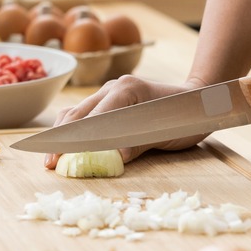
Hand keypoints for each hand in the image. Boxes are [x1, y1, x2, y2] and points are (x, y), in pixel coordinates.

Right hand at [44, 76, 209, 168]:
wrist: (199, 100)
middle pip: (78, 114)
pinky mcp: (109, 100)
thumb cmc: (186, 116)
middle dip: (61, 140)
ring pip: (76, 112)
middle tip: (50, 163)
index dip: (75, 140)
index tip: (61, 158)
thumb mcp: (165, 133)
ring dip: (62, 136)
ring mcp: (109, 91)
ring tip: (52, 158)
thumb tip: (111, 159)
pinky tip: (65, 146)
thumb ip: (136, 144)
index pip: (93, 118)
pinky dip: (72, 130)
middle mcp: (113, 87)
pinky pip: (85, 114)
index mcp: (126, 90)